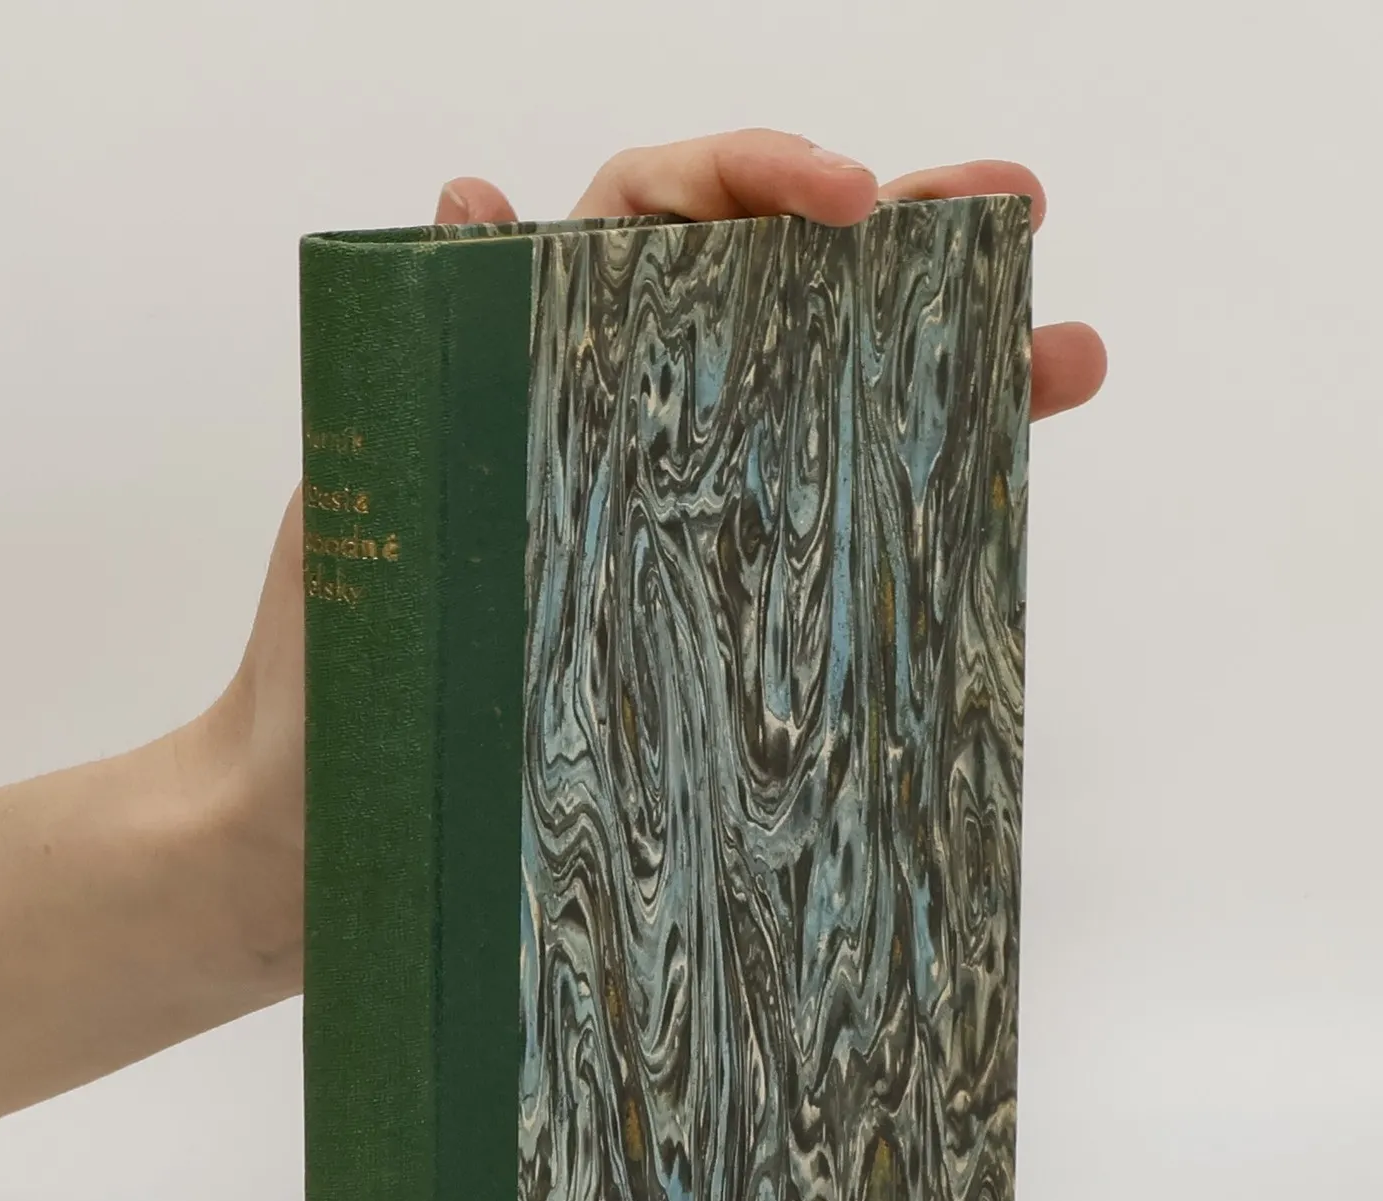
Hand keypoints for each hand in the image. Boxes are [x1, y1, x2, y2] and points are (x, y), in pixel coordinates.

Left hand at [209, 132, 1106, 1010]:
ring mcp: (669, 528)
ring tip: (1062, 358)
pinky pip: (809, 555)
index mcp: (530, 357)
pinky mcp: (696, 631)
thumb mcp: (371, 495)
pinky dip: (900, 517)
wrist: (320, 842)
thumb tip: (474, 191)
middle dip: (903, 239)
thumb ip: (426, 351)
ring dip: (944, 368)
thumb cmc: (325, 672)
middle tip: (1021, 214)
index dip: (758, 176)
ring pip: (818, 413)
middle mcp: (616, 424)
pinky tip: (991, 486)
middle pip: (775, 294)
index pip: (659, 215)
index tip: (853, 200)